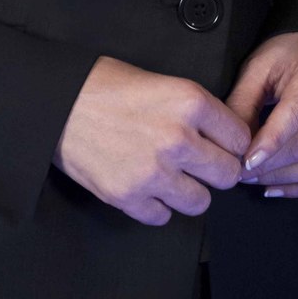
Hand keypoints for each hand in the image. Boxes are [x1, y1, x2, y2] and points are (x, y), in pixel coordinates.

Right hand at [54, 54, 251, 225]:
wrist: (57, 102)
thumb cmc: (104, 85)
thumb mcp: (159, 81)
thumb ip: (193, 110)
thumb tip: (220, 137)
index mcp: (189, 101)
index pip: (240, 137)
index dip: (231, 142)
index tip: (222, 145)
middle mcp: (178, 138)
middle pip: (227, 174)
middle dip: (216, 169)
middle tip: (199, 163)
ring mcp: (154, 172)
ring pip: (200, 202)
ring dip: (188, 191)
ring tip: (169, 176)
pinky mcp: (129, 197)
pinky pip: (163, 217)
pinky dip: (156, 205)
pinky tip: (144, 185)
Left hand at [223, 32, 297, 196]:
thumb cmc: (288, 60)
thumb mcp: (260, 67)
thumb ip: (243, 103)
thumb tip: (233, 146)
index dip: (272, 140)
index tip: (246, 162)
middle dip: (272, 165)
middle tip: (242, 173)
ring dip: (284, 180)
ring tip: (255, 179)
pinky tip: (277, 187)